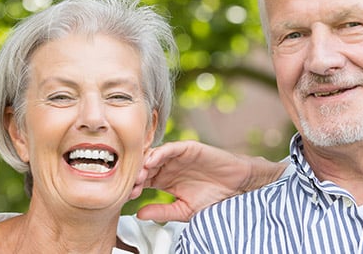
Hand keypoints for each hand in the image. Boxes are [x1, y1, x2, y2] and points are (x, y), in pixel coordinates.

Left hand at [135, 140, 286, 221]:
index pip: (141, 182)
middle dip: (135, 175)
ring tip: (139, 174)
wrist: (237, 187)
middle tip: (129, 184)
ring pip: (153, 156)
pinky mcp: (188, 148)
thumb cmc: (213, 198)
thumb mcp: (184, 210)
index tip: (126, 197)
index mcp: (163, 180)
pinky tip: (152, 161)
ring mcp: (176, 156)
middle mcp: (167, 166)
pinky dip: (159, 152)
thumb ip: (162, 212)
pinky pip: (170, 148)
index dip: (133, 187)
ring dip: (144, 163)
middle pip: (144, 167)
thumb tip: (138, 214)